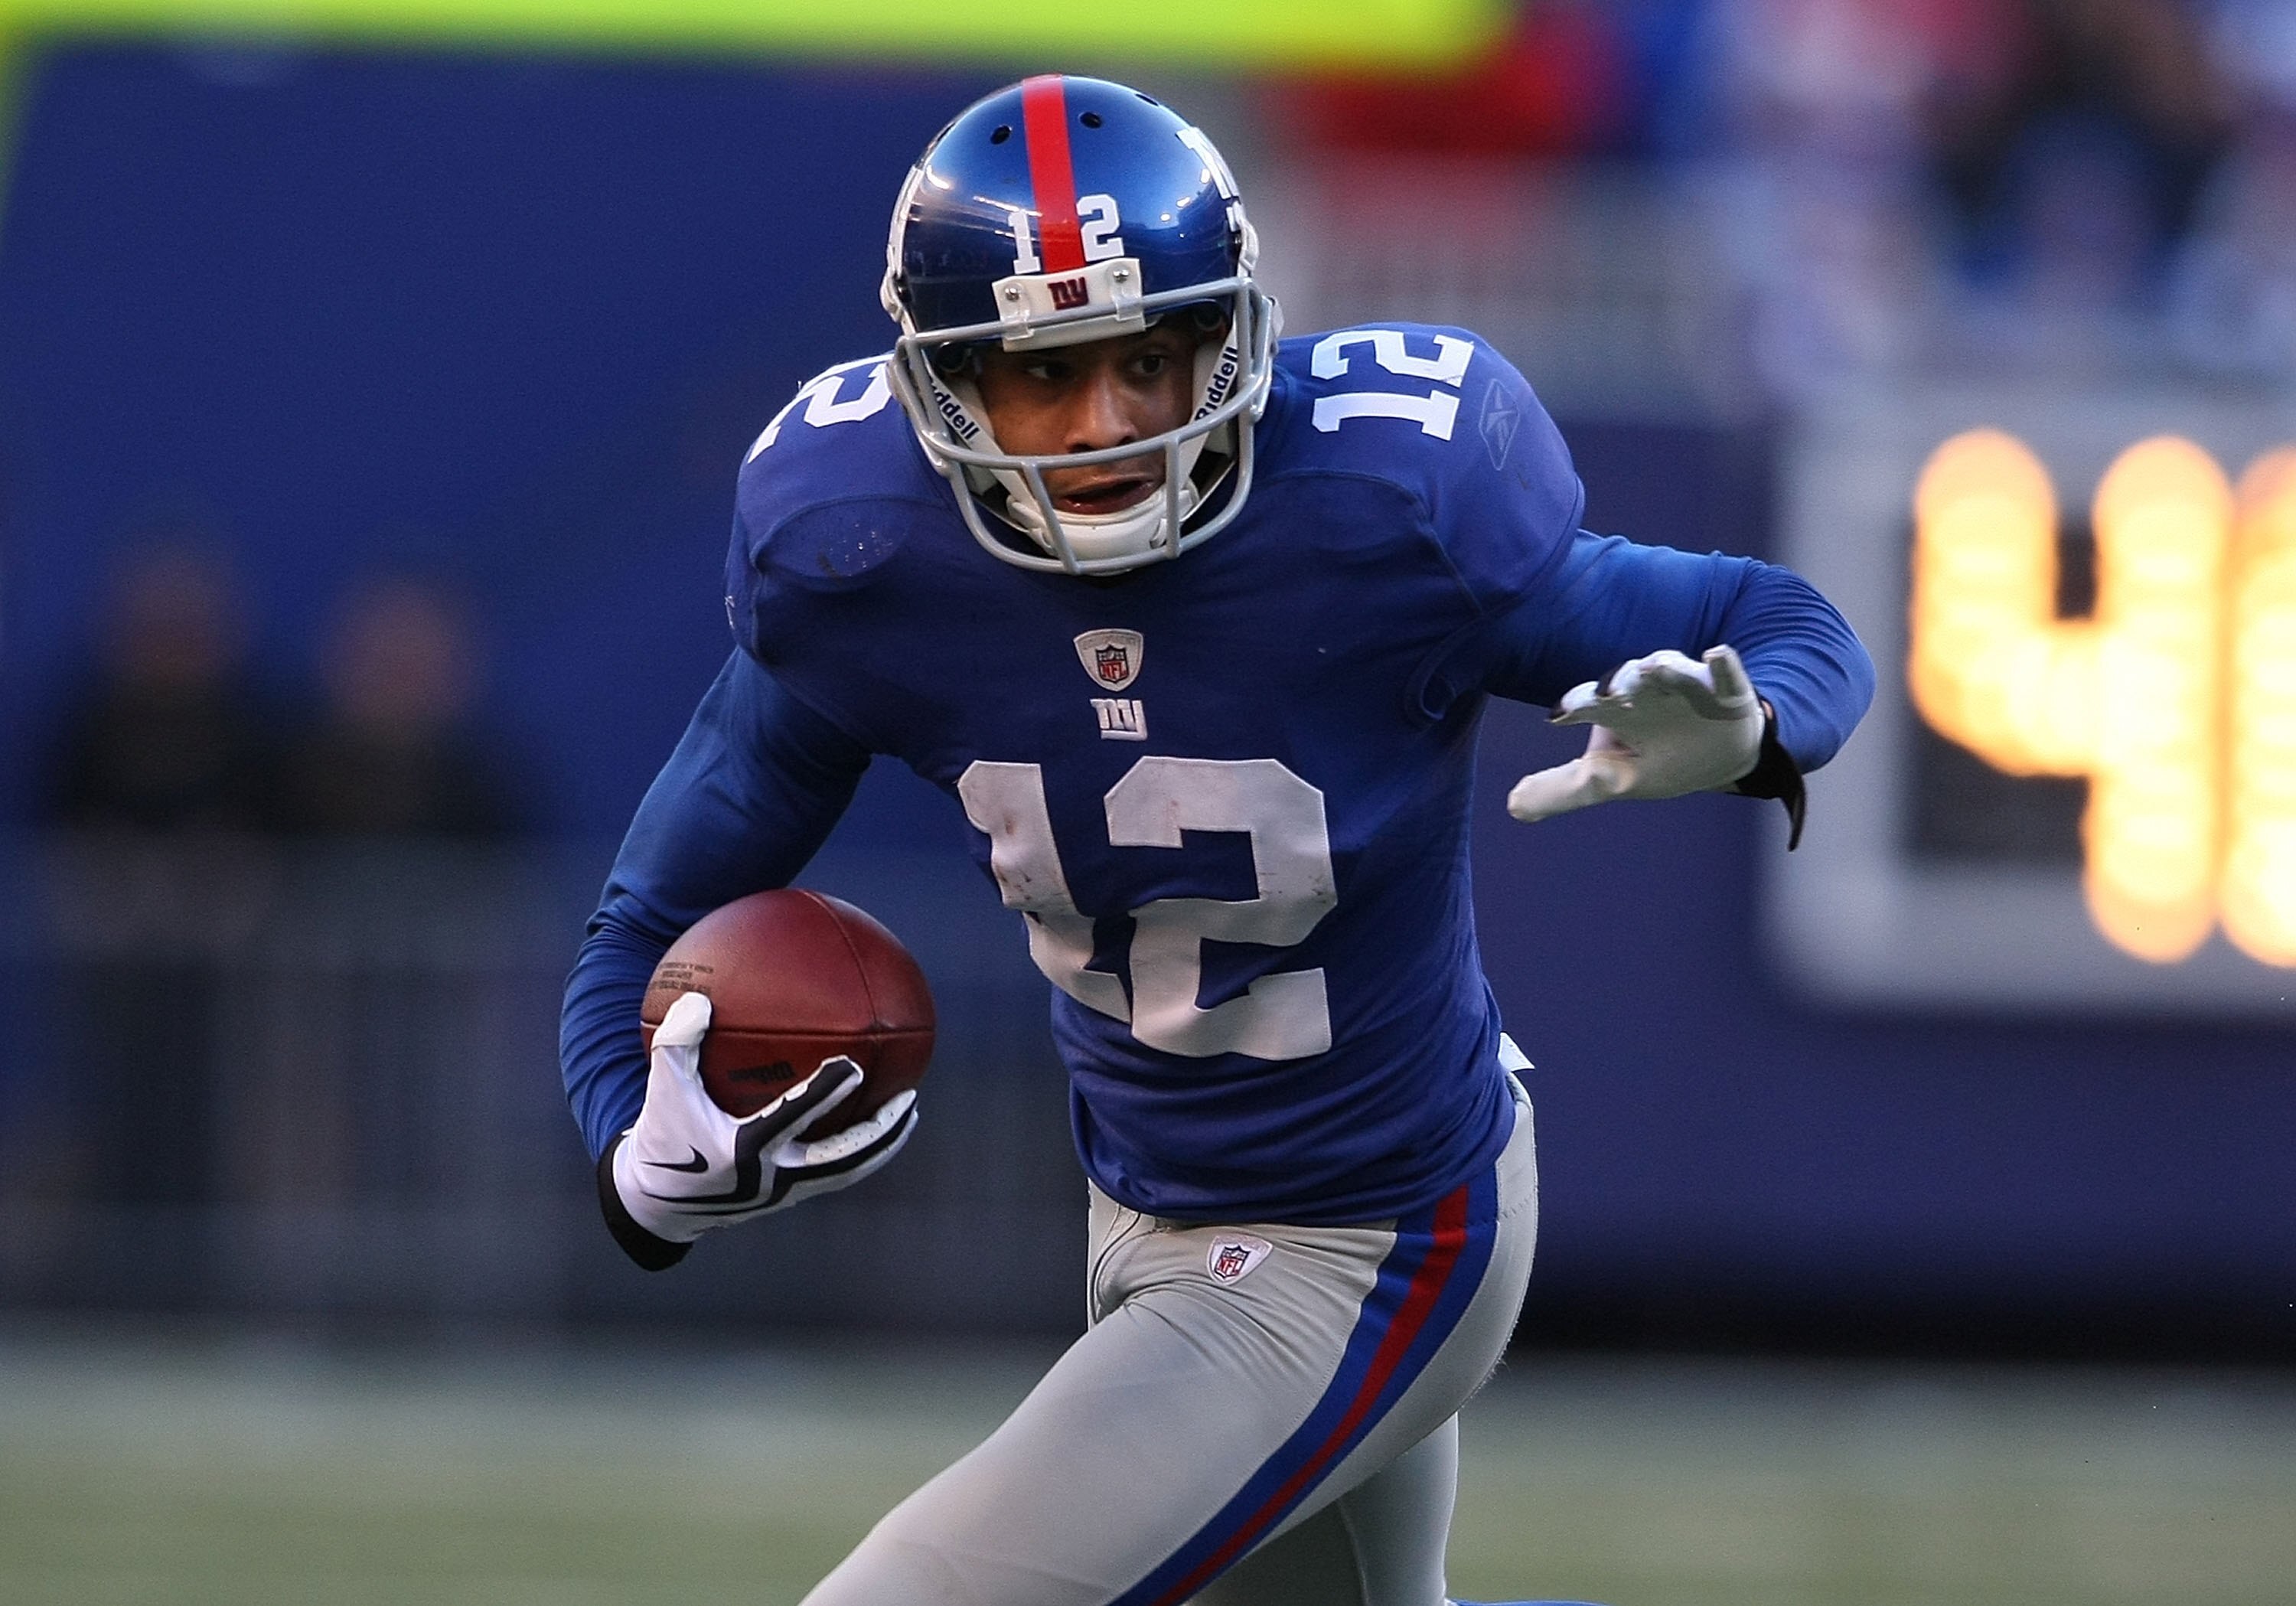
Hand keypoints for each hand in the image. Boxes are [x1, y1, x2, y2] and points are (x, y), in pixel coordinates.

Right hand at [598, 991, 917, 1268]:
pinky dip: (857, 1149)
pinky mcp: (788, 1197)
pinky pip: (833, 1172)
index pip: (793, 1117)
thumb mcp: (661, 1090)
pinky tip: (870, 1123)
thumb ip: (677, 1045)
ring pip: (847, 1172)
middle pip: (843, 1160)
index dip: (824, 1091)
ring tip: (907, 1113)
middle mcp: (773, 1177)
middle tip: (909, 1098)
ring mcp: (785, 1192)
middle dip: (880, 1132)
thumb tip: (698, 1001)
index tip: (854, 1064)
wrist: (657, 1204)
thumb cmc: (662, 1137)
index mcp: (746, 1151)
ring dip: (881, 1144)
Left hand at [1507, 645, 1763, 823]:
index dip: (1574, 706)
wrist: (1721, 753)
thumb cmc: (1657, 756)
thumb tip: (1513, 806)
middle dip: (1618, 684)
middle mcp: (1646, 691)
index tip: (1560, 715)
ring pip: (1672, 670)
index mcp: (1614, 711)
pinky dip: (1723, 664)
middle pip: (1627, 681)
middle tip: (1609, 693)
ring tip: (1655, 668)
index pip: (1588, 703)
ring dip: (1664, 668)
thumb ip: (1565, 788)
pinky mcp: (1726, 692)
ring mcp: (1687, 687)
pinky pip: (1726, 673)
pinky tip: (1715, 654)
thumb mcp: (1612, 779)